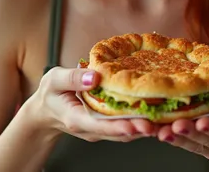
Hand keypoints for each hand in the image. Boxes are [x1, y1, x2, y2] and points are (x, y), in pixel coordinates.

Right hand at [28, 66, 157, 141]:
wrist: (45, 111)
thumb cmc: (50, 93)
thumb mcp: (55, 79)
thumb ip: (73, 78)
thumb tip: (95, 76)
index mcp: (77, 119)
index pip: (101, 126)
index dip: (120, 126)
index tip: (137, 124)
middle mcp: (91, 129)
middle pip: (118, 133)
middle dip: (138, 129)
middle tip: (158, 123)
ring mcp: (99, 130)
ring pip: (124, 133)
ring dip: (143, 128)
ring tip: (163, 120)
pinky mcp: (106, 126)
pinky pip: (124, 127)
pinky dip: (139, 122)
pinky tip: (154, 114)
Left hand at [157, 80, 208, 166]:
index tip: (203, 123)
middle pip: (205, 141)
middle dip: (190, 134)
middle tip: (176, 125)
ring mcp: (207, 146)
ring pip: (190, 144)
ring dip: (173, 138)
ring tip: (159, 130)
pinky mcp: (194, 144)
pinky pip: (180, 142)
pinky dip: (165, 135)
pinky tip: (152, 129)